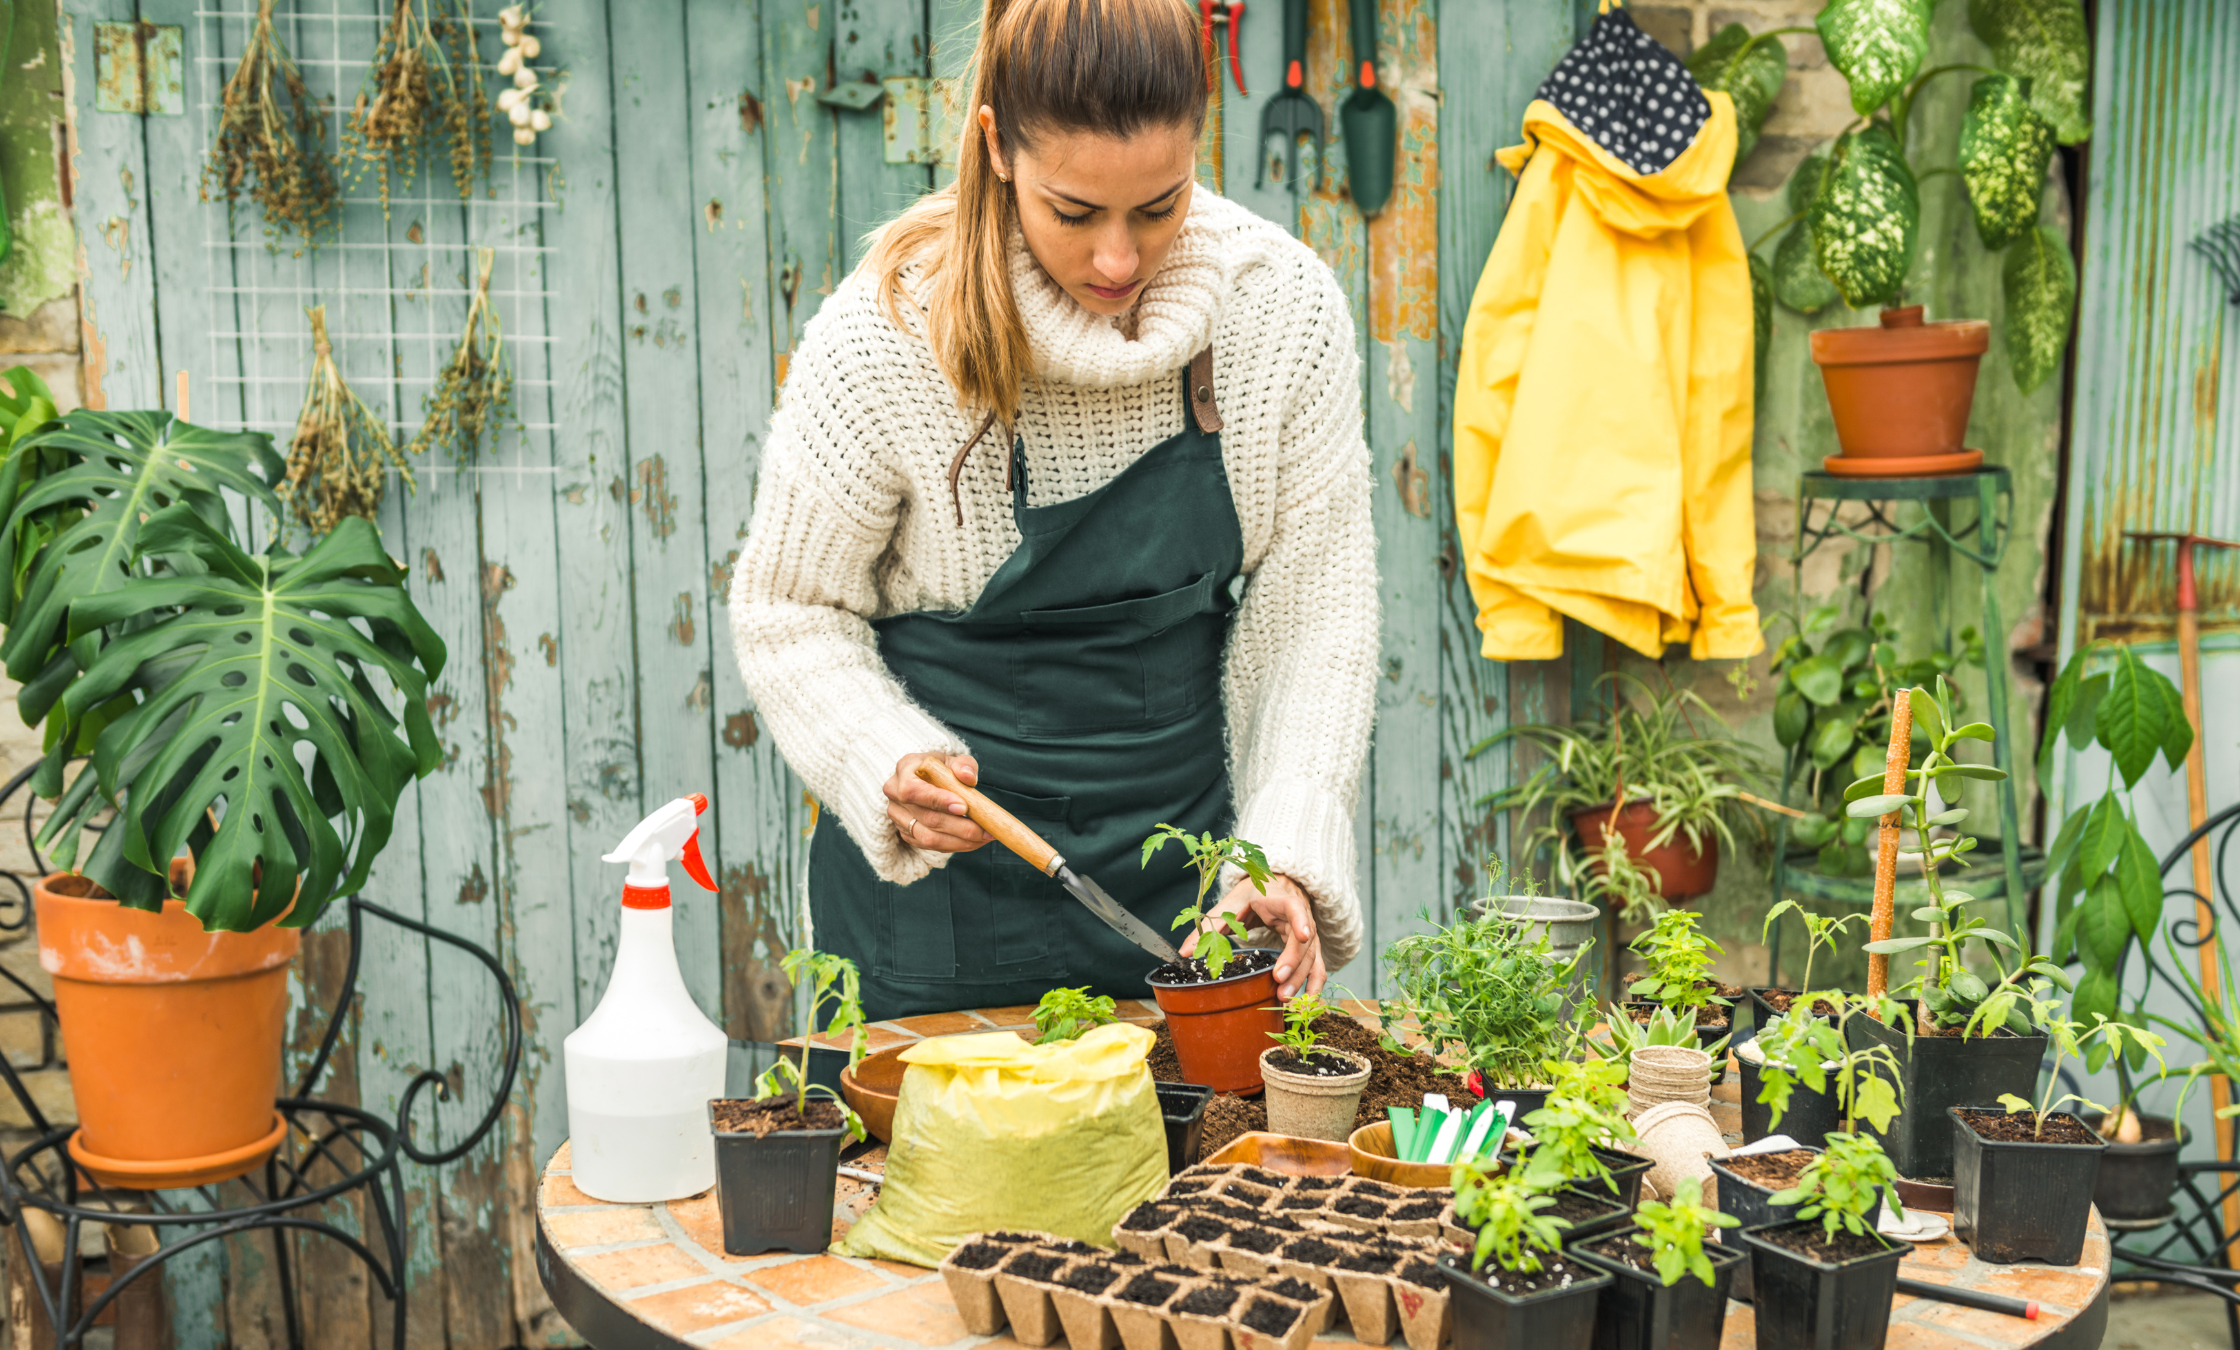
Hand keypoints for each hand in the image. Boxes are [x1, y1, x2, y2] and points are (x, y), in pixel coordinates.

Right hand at [885, 753, 992, 854]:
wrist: (927, 779)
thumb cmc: (941, 768)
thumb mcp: (953, 760)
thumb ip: (963, 765)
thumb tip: (968, 777)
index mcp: (904, 768)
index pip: (913, 789)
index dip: (937, 800)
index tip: (964, 807)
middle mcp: (895, 793)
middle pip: (926, 818)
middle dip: (959, 827)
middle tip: (986, 829)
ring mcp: (898, 816)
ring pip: (928, 838)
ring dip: (960, 841)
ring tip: (984, 837)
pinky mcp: (905, 833)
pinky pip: (930, 847)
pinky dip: (955, 846)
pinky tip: (974, 841)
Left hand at [1180, 873, 1326, 998]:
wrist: (1270, 888)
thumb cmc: (1250, 896)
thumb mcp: (1229, 905)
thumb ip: (1209, 926)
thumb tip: (1184, 952)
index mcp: (1279, 900)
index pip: (1295, 907)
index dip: (1301, 920)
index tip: (1303, 935)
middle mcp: (1300, 916)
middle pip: (1304, 940)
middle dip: (1293, 963)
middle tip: (1279, 982)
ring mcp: (1308, 934)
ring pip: (1312, 957)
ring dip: (1301, 979)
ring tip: (1285, 999)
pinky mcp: (1308, 949)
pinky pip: (1316, 967)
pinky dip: (1313, 985)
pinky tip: (1306, 1003)